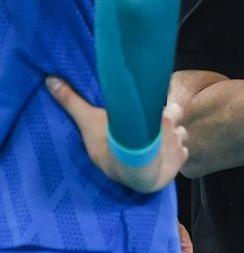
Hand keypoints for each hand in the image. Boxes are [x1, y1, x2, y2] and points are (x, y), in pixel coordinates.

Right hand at [46, 76, 188, 193]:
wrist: (130, 172)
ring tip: (160, 147)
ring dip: (174, 140)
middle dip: (170, 123)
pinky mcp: (180, 161)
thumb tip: (50, 80)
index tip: (154, 115)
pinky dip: (177, 157)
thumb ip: (72, 101)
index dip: (163, 111)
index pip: (168, 106)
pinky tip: (165, 160)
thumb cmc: (111, 145)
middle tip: (155, 132)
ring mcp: (177, 143)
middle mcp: (171, 126)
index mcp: (157, 113)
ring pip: (182, 136)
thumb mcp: (89, 121)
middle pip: (177, 118)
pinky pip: (183, 155)